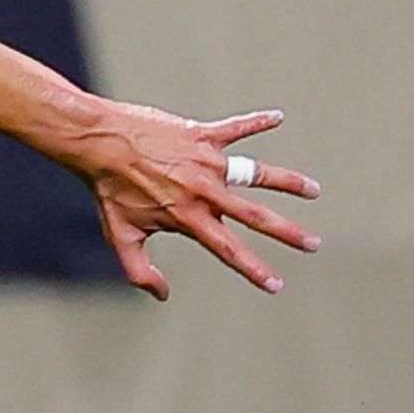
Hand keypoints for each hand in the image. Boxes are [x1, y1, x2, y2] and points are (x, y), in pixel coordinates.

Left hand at [67, 106, 320, 300]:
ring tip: (314, 190)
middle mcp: (204, 191)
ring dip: (288, 182)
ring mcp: (206, 161)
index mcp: (188, 218)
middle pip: (256, 216)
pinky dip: (257, 122)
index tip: (277, 285)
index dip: (254, 270)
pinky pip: (236, 127)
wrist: (99, 143)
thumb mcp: (121, 236)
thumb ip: (140, 271)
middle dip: (287, 232)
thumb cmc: (108, 190)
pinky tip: (278, 117)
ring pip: (256, 172)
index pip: (229, 250)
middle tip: (314, 244)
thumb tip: (163, 295)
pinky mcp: (201, 134)